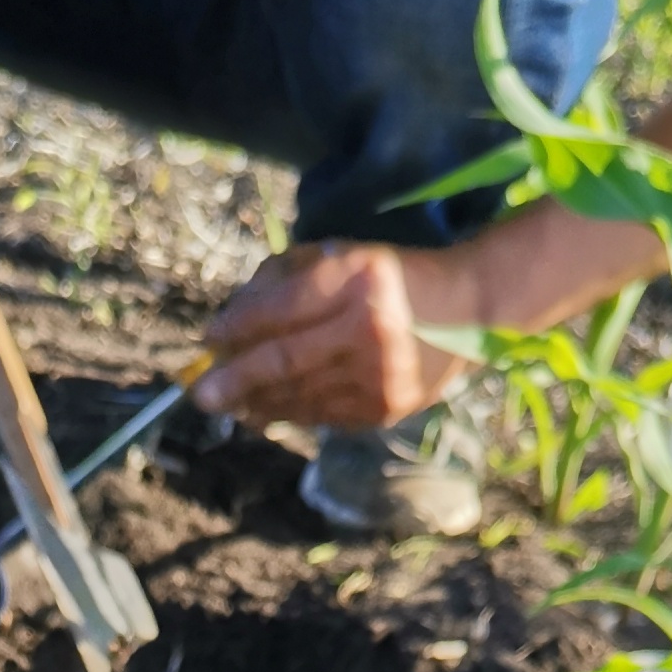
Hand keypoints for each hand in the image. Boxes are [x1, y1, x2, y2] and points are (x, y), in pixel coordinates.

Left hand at [195, 242, 478, 429]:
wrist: (471, 310)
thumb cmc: (396, 276)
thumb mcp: (344, 256)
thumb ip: (287, 279)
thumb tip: (233, 321)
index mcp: (357, 280)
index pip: (282, 310)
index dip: (237, 328)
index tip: (208, 339)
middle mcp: (367, 330)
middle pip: (283, 361)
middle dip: (234, 379)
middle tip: (200, 394)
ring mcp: (378, 376)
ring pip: (298, 395)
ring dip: (255, 401)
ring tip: (228, 404)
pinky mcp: (384, 409)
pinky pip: (321, 415)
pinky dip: (288, 412)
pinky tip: (264, 410)